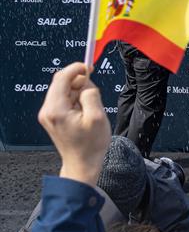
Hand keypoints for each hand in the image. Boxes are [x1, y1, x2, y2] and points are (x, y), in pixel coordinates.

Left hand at [38, 63, 110, 186]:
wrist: (82, 164)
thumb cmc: (90, 145)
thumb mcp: (97, 116)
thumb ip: (90, 94)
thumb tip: (86, 81)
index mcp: (56, 109)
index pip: (61, 78)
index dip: (76, 69)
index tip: (89, 67)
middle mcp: (48, 111)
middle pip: (62, 83)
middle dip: (79, 83)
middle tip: (93, 95)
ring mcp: (48, 115)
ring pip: (64, 90)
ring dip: (78, 93)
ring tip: (89, 109)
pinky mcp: (52, 118)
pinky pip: (64, 100)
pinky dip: (75, 100)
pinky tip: (83, 112)